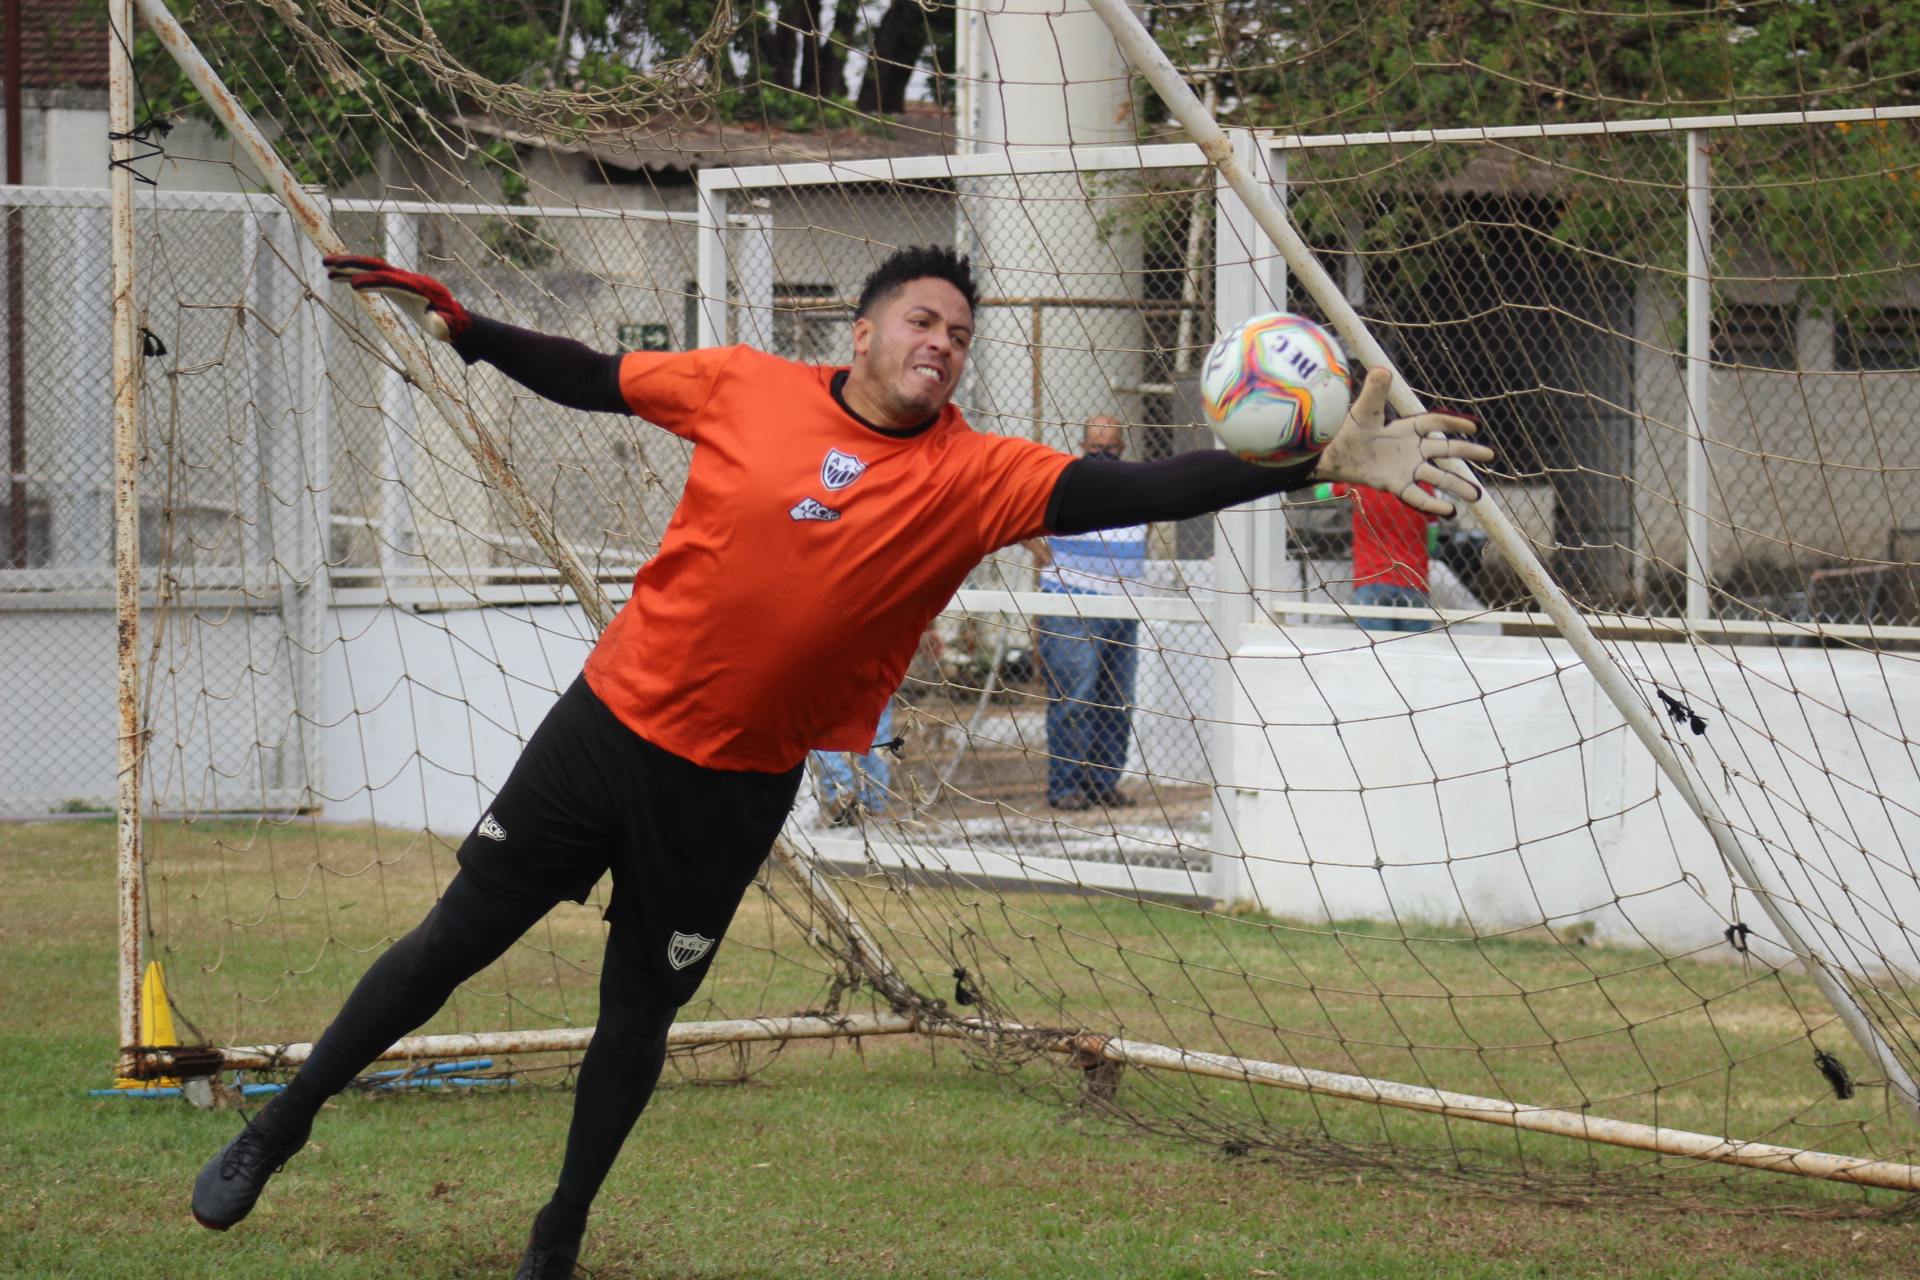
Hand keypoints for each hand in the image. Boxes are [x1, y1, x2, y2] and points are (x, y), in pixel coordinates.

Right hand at [322, 255, 472, 342]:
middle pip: (378, 267)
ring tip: (326, 267)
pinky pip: (374, 277)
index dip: (373, 282)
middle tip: (328, 262)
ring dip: (350, 267)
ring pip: (373, 269)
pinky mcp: (398, 285)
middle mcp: (409, 279)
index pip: (392, 281)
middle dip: (353, 264)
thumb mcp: (449, 328)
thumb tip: (439, 323)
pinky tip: (339, 280)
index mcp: (419, 287)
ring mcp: (403, 280)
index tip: (353, 286)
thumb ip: (444, 325)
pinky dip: (357, 276)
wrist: (456, 319)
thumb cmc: (452, 326)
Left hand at [1310, 366, 1493, 516]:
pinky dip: (1433, 504)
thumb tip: (1382, 370)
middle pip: (1445, 451)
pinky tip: (1450, 511)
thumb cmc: (1344, 431)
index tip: (1475, 425)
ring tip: (1477, 495)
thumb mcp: (1362, 411)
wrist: (1328, 456)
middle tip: (1491, 455)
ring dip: (1457, 485)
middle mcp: (1410, 449)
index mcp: (1405, 428)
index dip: (1453, 422)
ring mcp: (1405, 468)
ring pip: (1437, 477)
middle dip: (1468, 452)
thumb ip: (1374, 392)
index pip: (1435, 423)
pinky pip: (1417, 496)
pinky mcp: (1395, 485)